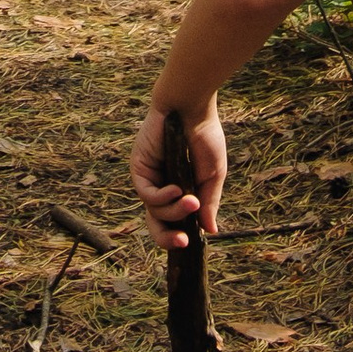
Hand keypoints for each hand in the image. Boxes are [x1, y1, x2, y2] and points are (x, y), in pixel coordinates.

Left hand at [132, 96, 225, 249]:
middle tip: (183, 242)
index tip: (191, 243)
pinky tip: (177, 189)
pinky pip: (146, 194)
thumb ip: (209, 203)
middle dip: (167, 237)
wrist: (192, 108)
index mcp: (180, 191)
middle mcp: (162, 187)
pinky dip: (161, 197)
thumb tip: (210, 232)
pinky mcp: (140, 168)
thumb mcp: (213, 175)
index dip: (179, 236)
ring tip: (191, 201)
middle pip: (157, 224)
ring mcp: (150, 179)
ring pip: (154, 211)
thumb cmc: (204, 137)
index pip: (174, 222)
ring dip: (174, 210)